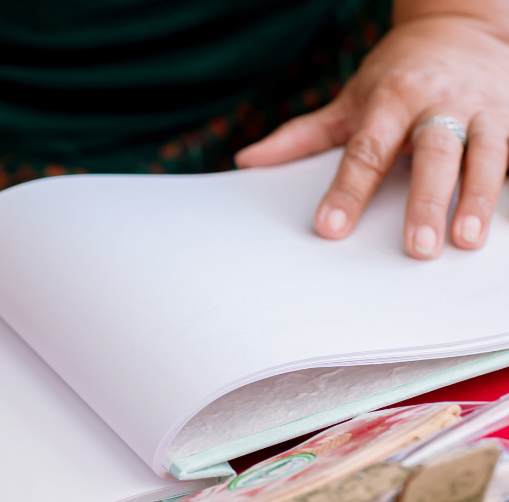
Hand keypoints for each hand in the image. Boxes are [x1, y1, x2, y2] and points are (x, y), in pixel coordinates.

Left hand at [235, 11, 508, 258]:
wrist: (461, 25)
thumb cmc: (396, 75)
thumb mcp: (350, 99)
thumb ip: (303, 136)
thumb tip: (246, 161)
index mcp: (393, 99)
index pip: (365, 152)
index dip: (347, 191)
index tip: (330, 229)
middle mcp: (441, 102)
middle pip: (434, 155)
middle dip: (426, 202)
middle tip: (416, 249)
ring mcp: (486, 108)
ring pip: (487, 154)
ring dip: (478, 199)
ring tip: (466, 241)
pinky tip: (503, 224)